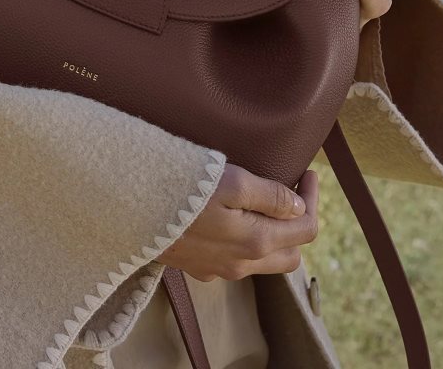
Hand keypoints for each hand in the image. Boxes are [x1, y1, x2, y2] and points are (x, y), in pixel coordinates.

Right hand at [154, 163, 319, 280]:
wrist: (129, 210)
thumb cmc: (181, 188)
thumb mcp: (231, 181)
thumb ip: (270, 196)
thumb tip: (298, 207)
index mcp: (256, 241)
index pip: (305, 229)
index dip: (313, 199)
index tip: (307, 172)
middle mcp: (241, 264)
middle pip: (291, 254)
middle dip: (299, 223)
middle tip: (292, 189)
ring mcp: (218, 269)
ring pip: (264, 261)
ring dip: (274, 234)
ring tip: (265, 200)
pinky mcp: (198, 267)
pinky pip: (237, 260)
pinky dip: (248, 241)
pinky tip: (233, 216)